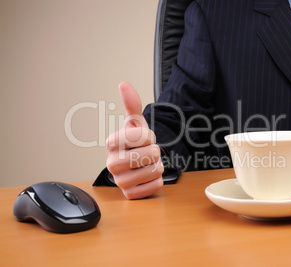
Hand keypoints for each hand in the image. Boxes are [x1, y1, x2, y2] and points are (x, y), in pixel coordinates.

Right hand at [106, 82, 163, 198]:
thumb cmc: (136, 144)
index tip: (143, 137)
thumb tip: (124, 84)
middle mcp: (111, 163)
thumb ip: (132, 105)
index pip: (141, 135)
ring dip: (157, 166)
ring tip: (147, 164)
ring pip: (155, 170)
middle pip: (151, 154)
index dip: (148, 135)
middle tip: (147, 152)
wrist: (137, 165)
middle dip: (155, 151)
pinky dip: (157, 180)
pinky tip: (147, 176)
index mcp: (111, 143)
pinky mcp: (130, 195)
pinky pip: (156, 185)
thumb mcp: (136, 124)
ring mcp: (120, 182)